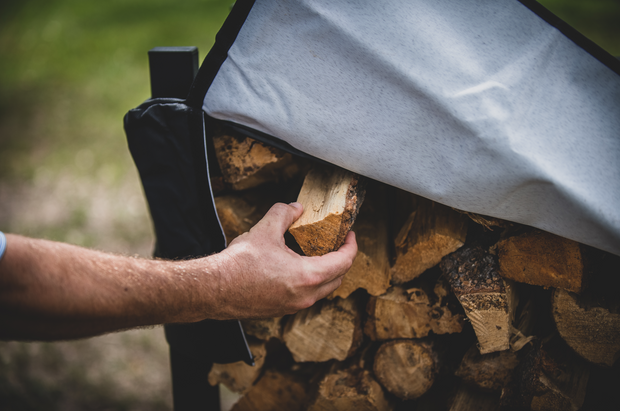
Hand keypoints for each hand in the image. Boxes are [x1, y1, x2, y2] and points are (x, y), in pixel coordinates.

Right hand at [205, 202, 357, 318]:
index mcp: (308, 276)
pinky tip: (295, 267)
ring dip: (325, 273)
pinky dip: (309, 282)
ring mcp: (293, 307)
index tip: (349, 235)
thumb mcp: (265, 229)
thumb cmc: (239, 263)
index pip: (344, 262)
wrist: (214, 289)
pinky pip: (306, 296)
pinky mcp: (281, 310)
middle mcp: (305, 296)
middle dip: (341, 260)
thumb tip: (296, 208)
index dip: (351, 246)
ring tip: (316, 254)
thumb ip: (285, 214)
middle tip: (335, 244)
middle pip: (337, 278)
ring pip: (322, 290)